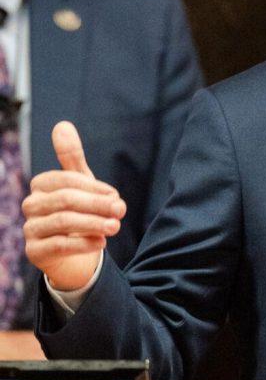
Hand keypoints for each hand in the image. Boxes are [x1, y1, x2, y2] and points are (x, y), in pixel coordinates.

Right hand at [23, 122, 125, 291]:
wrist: (73, 255)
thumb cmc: (78, 213)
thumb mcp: (80, 184)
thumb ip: (72, 157)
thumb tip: (62, 124)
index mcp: (41, 185)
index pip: (67, 181)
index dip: (94, 188)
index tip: (116, 196)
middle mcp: (31, 205)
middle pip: (66, 200)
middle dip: (97, 205)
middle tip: (121, 210)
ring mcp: (30, 229)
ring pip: (62, 222)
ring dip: (93, 223)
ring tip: (115, 226)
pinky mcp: (34, 252)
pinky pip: (59, 245)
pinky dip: (83, 243)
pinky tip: (102, 242)